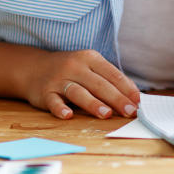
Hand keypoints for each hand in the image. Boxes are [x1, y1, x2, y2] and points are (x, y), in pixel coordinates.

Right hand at [24, 49, 139, 119]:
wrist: (34, 68)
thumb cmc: (71, 71)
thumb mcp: (90, 68)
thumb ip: (109, 80)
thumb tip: (134, 96)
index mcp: (90, 58)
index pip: (112, 74)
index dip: (126, 88)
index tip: (138, 102)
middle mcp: (75, 67)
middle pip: (99, 84)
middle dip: (116, 99)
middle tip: (130, 112)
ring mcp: (59, 79)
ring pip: (78, 92)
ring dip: (93, 103)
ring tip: (106, 114)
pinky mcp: (45, 93)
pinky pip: (53, 101)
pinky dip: (60, 108)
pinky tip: (68, 115)